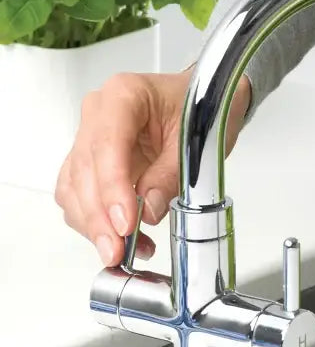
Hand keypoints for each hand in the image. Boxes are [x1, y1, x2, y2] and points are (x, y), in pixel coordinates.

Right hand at [55, 70, 251, 265]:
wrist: (207, 100)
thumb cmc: (204, 107)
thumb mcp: (197, 138)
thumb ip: (171, 174)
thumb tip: (147, 210)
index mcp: (123, 95)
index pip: (106, 146)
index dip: (112, 189)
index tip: (125, 223)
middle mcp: (98, 113)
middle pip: (84, 171)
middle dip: (99, 217)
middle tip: (117, 250)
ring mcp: (91, 136)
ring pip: (75, 188)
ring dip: (94, 225)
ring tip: (125, 251)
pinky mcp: (92, 161)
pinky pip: (80, 195)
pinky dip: (97, 222)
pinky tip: (122, 240)